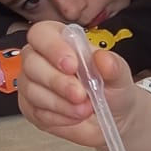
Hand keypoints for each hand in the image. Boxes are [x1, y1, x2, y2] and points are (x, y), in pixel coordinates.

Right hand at [17, 19, 150, 150]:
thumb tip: (103, 58)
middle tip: (80, 94)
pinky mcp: (31, 108)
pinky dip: (58, 117)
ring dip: (60, 103)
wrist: (114, 118)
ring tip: (84, 109)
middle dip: (57, 81)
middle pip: (31, 62)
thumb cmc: (112, 89)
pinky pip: (36, 112)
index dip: (53, 47)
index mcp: (61, 40)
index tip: (72, 65)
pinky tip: (74, 117)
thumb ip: (113, 66)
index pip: (42, 33)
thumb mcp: (119, 76)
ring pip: (31, 90)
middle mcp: (41, 59)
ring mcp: (32, 83)